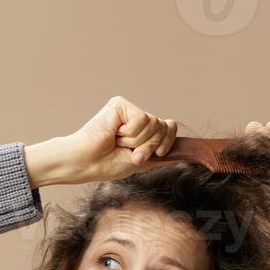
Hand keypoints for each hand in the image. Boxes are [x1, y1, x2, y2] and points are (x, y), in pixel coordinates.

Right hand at [25, 95, 178, 187]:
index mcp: (142, 129)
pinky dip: (130, 134)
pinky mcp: (120, 104)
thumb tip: (184, 155)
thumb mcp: (141, 162)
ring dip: (136, 142)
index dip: (167, 141)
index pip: (169, 127)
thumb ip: (160, 156)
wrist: (85, 163)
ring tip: (118, 143)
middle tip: (130, 152)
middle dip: (150, 146)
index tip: (157, 154)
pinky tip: (114, 135)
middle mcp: (136, 116)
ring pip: (153, 124)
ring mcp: (129, 109)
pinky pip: (141, 120)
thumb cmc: (106, 164)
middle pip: (164, 127)